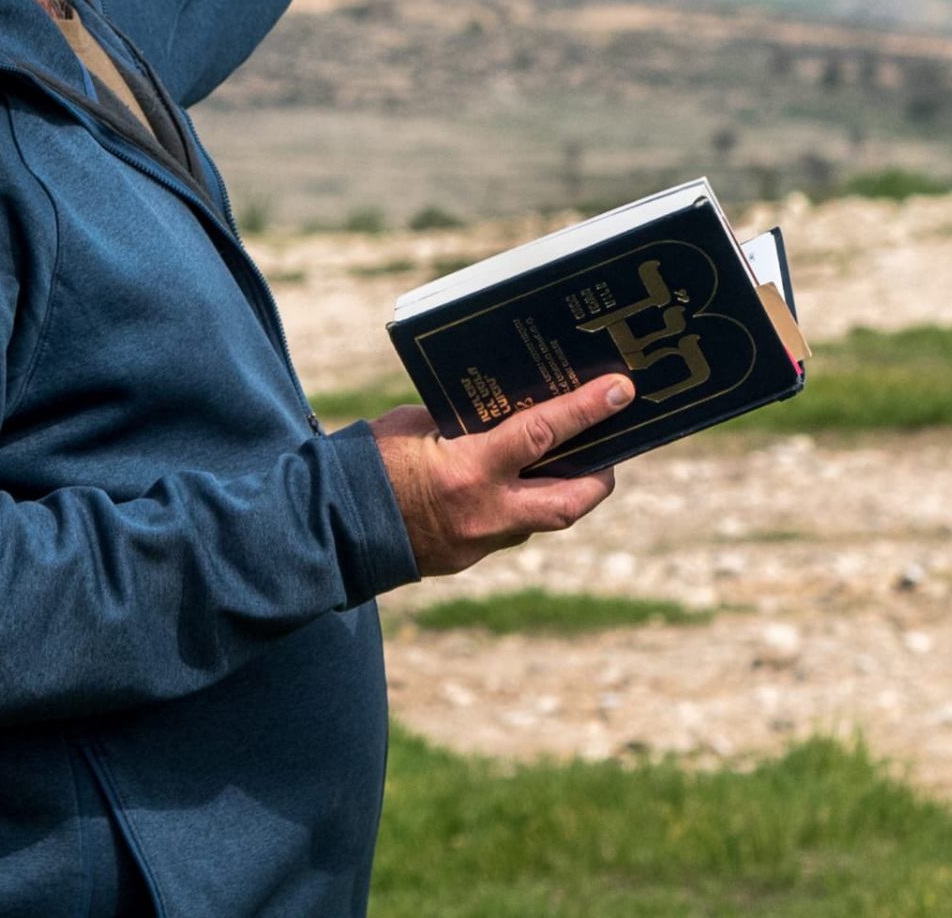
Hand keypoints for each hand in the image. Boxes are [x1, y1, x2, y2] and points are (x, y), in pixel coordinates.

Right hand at [369, 376, 631, 576]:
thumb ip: (461, 421)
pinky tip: (513, 484)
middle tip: (611, 450)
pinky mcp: (466, 559)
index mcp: (469, 470)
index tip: (623, 391)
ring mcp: (478, 543)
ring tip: (568, 462)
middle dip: (599, 477)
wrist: (329, 528)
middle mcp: (485, 513)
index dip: (588, 410)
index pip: (545, 434)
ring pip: (542, 520)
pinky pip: (508, 530)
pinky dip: (518, 505)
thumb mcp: (416, 425)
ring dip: (559, 492)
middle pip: (569, 501)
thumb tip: (495, 412)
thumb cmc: (366, 463)